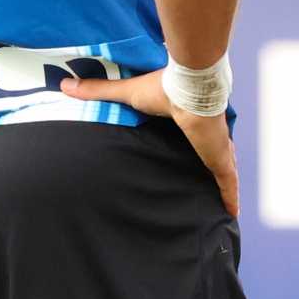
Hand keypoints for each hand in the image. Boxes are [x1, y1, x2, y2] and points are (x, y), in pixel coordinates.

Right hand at [57, 67, 238, 216]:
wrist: (188, 89)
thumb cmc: (162, 87)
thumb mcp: (126, 94)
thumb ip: (98, 91)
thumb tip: (65, 85)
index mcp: (190, 117)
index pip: (197, 132)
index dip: (198, 140)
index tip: (197, 148)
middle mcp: (208, 134)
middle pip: (215, 153)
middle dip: (216, 164)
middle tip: (212, 179)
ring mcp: (217, 148)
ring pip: (225, 171)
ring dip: (226, 185)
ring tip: (226, 202)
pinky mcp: (220, 159)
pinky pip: (228, 183)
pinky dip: (230, 198)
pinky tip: (232, 213)